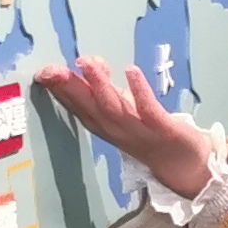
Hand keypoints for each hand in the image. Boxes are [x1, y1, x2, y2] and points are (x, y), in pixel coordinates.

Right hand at [34, 56, 219, 197]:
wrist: (184, 165)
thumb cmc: (148, 132)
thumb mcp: (122, 108)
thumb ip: (104, 87)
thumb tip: (88, 63)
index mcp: (102, 123)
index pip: (76, 104)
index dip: (59, 89)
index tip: (43, 71)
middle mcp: (114, 128)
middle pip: (89, 105)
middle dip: (70, 86)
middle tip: (54, 69)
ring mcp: (137, 129)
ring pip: (113, 107)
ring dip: (100, 84)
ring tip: (88, 63)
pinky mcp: (161, 128)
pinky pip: (147, 108)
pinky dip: (139, 89)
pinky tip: (130, 70)